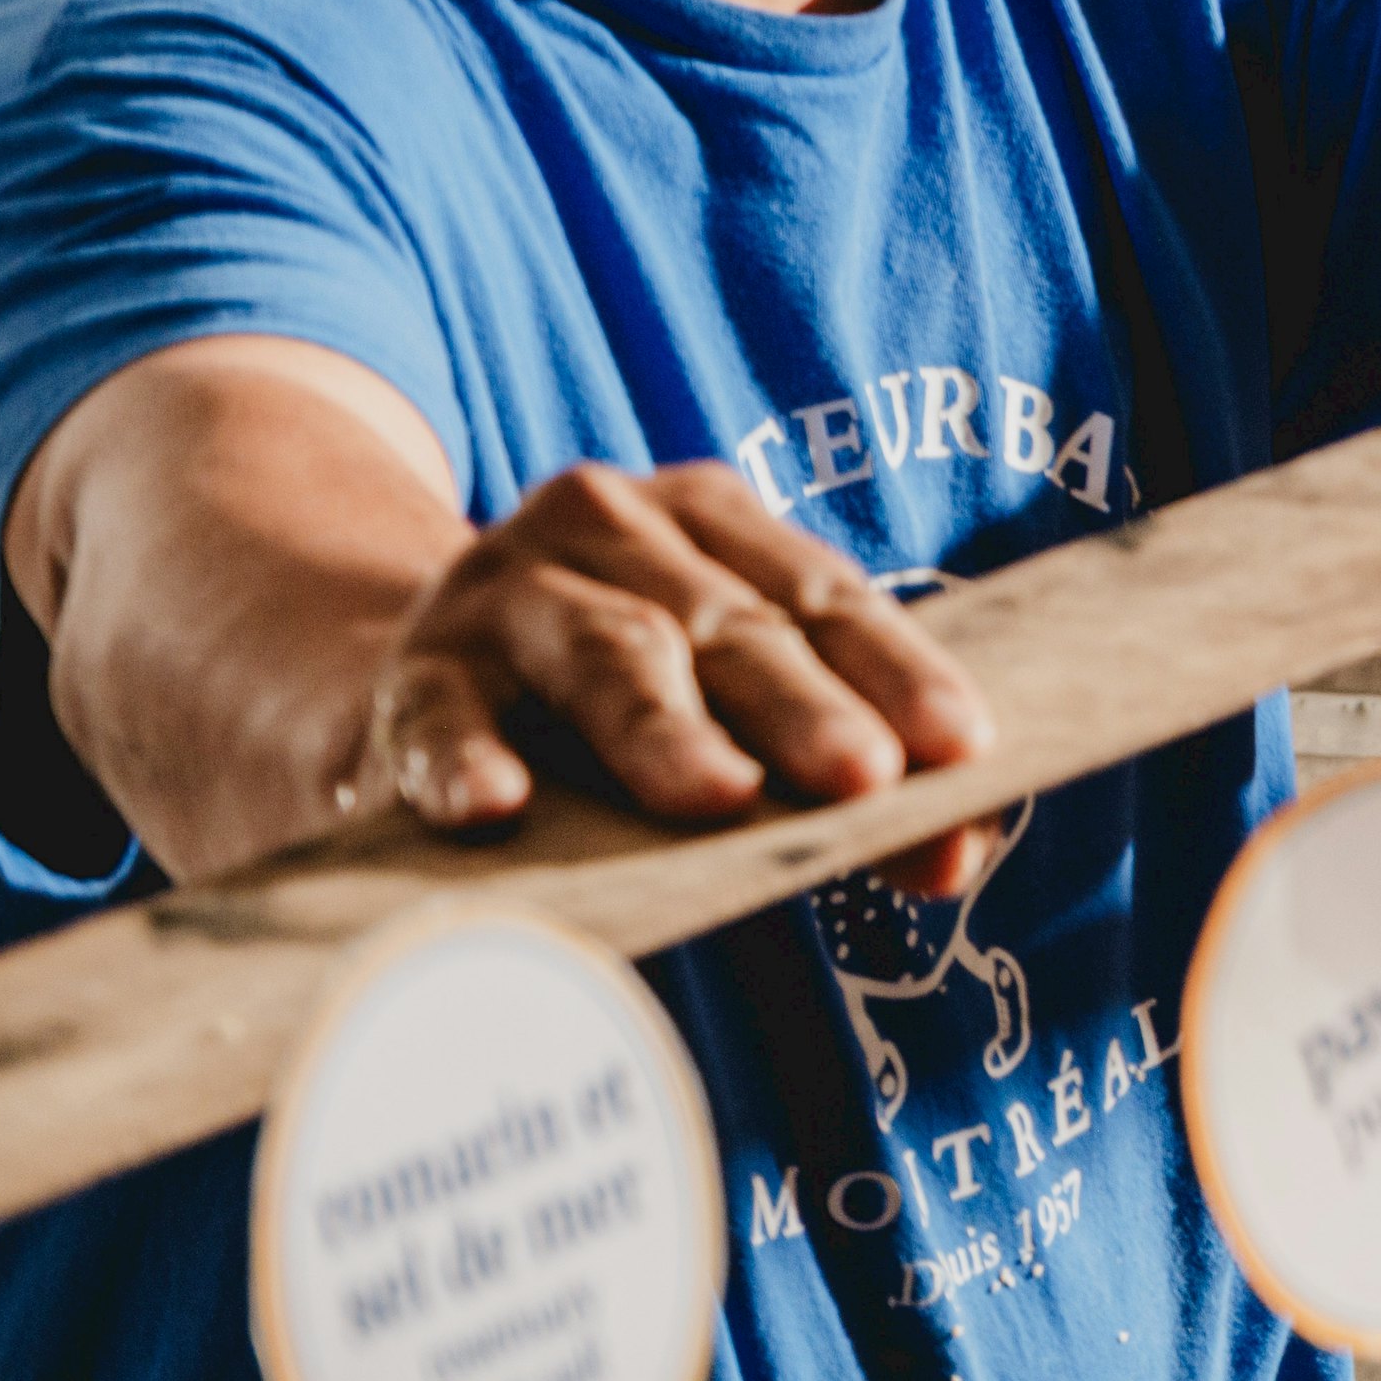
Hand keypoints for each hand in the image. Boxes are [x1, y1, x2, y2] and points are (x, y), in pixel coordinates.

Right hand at [346, 460, 1002, 905]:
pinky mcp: (418, 671)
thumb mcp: (725, 704)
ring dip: (665, 730)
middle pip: (730, 624)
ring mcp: (508, 590)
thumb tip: (954, 856)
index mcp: (712, 524)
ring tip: (718, 796)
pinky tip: (494, 808)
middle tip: (865, 778)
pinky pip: (441, 716)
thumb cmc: (617, 706)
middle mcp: (614, 529)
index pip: (827, 598)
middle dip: (804, 706)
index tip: (962, 749)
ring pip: (605, 654)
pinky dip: (466, 760)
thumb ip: (835, 768)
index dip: (899, 674)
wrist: (421, 691)